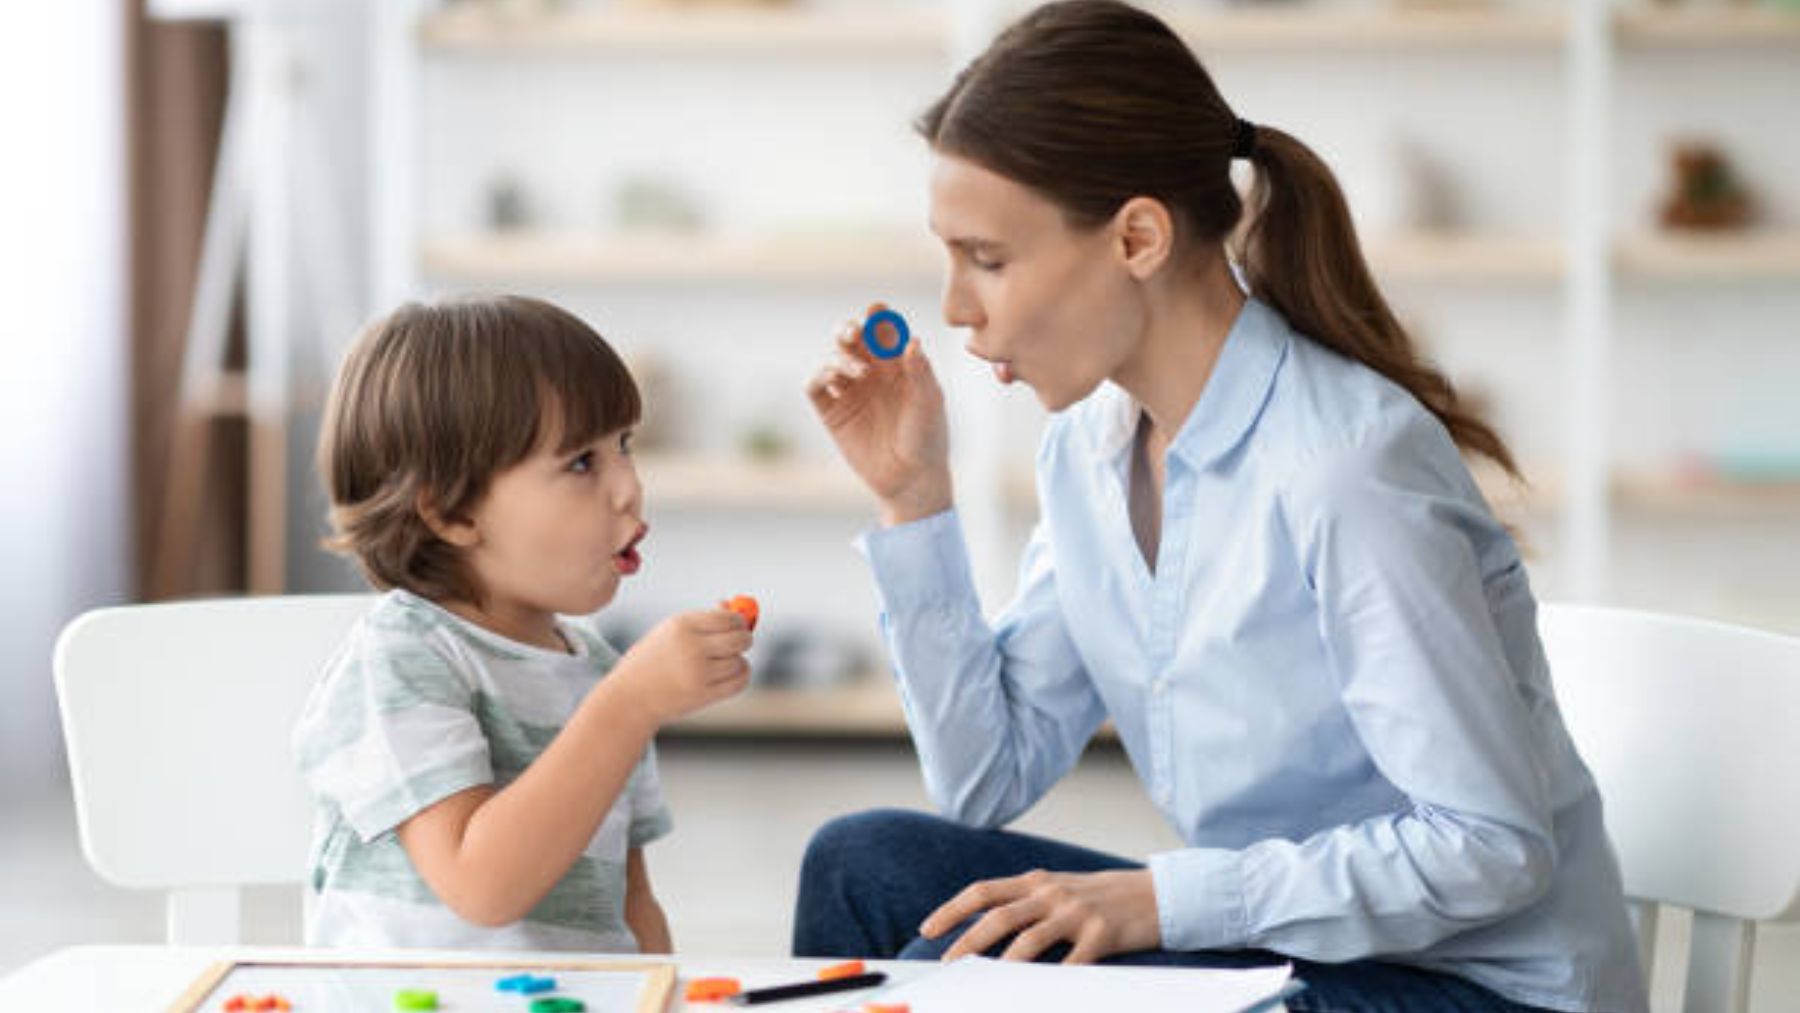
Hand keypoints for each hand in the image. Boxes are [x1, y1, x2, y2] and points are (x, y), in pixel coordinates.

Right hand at [609, 609, 751, 725]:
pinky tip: (730, 673)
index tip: (738, 624)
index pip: (727, 618)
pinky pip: (739, 682)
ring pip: (740, 662)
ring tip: (721, 662)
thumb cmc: (652, 660)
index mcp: (682, 625)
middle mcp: (692, 647)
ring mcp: (698, 673)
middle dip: (745, 638)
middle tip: (740, 640)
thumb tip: (733, 605)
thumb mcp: (670, 632)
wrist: (630, 697)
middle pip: (740, 639)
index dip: (738, 620)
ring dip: (737, 660)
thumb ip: (703, 619)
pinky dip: (740, 676)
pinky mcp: (703, 695)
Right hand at [804, 302, 952, 524]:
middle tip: (854, 332)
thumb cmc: (927, 438)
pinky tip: (836, 377)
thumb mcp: (930, 401)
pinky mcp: (831, 412)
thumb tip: (911, 340)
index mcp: (898, 364)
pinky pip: (816, 384)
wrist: (910, 479)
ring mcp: (850, 391)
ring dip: (841, 354)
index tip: (875, 310)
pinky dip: (820, 374)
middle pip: (853, 338)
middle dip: (850, 328)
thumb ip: (920, 370)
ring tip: (859, 372)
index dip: (877, 316)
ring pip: (833, 356)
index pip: (883, 331)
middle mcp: (872, 373)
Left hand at [920, 869, 1161, 964]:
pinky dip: (1053, 981)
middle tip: (947, 965)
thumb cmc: (1101, 897)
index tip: (927, 930)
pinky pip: (1073, 963)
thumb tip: (983, 929)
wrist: (1156, 894)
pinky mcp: (1102, 935)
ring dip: (1003, 965)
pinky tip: (1037, 995)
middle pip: (999, 916)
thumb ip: (1024, 904)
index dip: (952, 910)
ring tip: (985, 985)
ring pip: (1030, 940)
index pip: (983, 892)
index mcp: (1036, 881)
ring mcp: (1077, 913)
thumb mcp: (1058, 890)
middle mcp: (1052, 893)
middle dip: (968, 942)